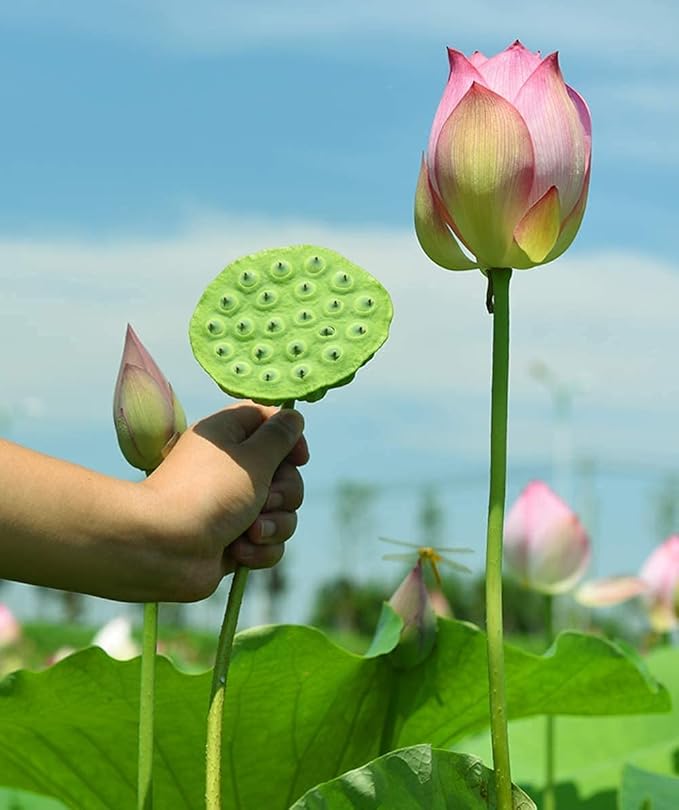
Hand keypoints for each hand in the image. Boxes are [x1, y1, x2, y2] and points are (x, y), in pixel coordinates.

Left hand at [142, 401, 308, 600]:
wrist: (164, 549)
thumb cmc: (209, 493)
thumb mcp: (252, 458)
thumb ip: (279, 437)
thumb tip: (293, 416)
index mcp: (228, 437)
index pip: (268, 423)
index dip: (290, 440)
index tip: (299, 458)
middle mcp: (231, 468)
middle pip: (285, 473)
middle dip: (285, 493)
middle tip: (265, 500)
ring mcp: (233, 506)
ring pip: (282, 512)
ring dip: (275, 524)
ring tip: (251, 531)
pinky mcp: (235, 539)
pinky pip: (268, 541)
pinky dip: (260, 548)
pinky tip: (238, 550)